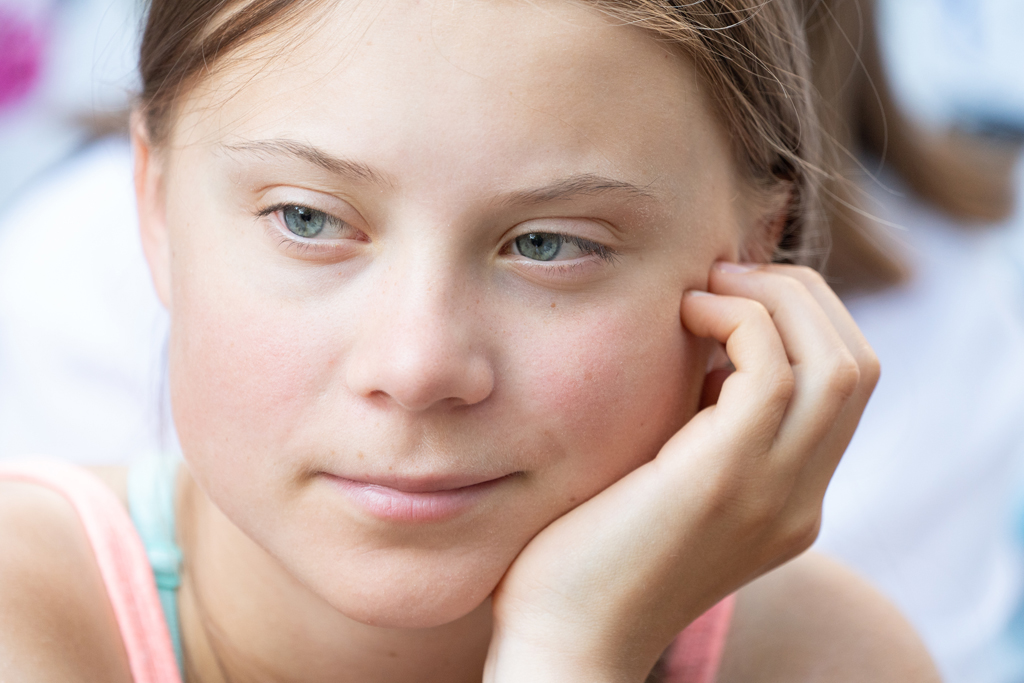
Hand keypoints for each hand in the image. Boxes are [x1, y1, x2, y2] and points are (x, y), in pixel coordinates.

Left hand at [483, 263, 879, 682]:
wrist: (565, 642)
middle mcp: (800, 500)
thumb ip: (701, 426)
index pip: (844, 387)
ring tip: (708, 287)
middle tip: (727, 273)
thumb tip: (704, 344)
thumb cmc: (589, 558)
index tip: (732, 295)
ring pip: (835, 361)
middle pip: (857, 365)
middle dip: (801, 297)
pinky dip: (739, 320)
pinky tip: (685, 313)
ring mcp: (771, 495)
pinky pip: (771, 372)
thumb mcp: (666, 480)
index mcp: (790, 500)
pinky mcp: (723, 481)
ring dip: (777, 298)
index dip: (803, 321)